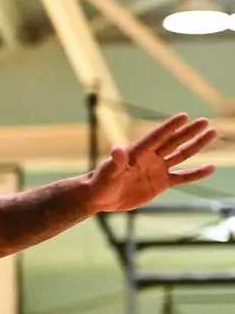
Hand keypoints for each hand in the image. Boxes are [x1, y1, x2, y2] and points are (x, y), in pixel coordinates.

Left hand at [86, 113, 218, 212]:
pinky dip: (196, 173)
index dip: (169, 127)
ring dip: (196, 145)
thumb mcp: (107, 173)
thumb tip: (117, 150)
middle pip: (173, 142)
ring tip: (212, 133)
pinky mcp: (161, 183)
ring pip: (181, 155)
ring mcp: (157, 169)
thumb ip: (115, 162)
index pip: (157, 137)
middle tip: (205, 121)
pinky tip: (211, 168)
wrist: (101, 197)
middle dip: (189, 132)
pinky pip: (183, 177)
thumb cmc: (100, 182)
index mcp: (137, 152)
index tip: (184, 116)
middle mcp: (150, 157)